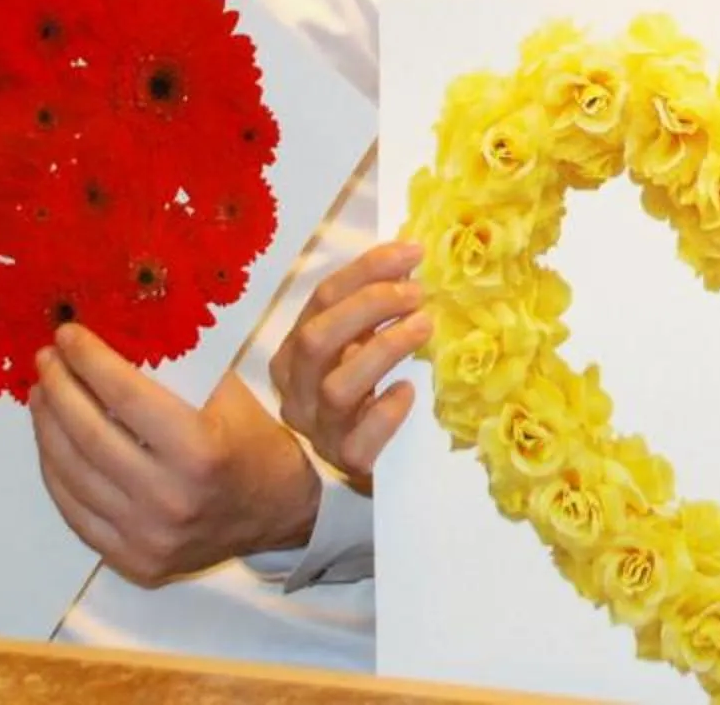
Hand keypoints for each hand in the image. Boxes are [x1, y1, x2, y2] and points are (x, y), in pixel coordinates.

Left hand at [28, 325, 322, 585]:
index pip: (126, 396)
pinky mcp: (131, 560)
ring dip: (48, 428)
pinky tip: (51, 442)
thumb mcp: (228, 394)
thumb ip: (176, 368)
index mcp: (199, 450)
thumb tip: (117, 334)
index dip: (90, 361)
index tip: (67, 334)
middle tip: (46, 359)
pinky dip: (55, 473)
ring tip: (42, 395)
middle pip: (90, 435)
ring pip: (73, 475)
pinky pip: (75, 513)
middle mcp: (169, 498)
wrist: (279, 513)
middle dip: (60, 389)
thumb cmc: (253, 441)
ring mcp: (147, 536)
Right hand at [271, 238, 430, 491]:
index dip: (367, 270)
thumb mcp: (355, 348)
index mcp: (295, 353)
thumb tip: (410, 262)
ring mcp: (319, 429)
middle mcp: (298, 390)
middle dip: (369, 305)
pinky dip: (385, 411)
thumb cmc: (361, 393)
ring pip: (338, 387)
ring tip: (424, 327)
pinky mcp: (347, 462)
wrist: (354, 466)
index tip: (412, 253)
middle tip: (417, 293)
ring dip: (384, 349)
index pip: (322, 299)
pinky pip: (360, 439)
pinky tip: (408, 391)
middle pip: (317, 339)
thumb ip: (370, 313)